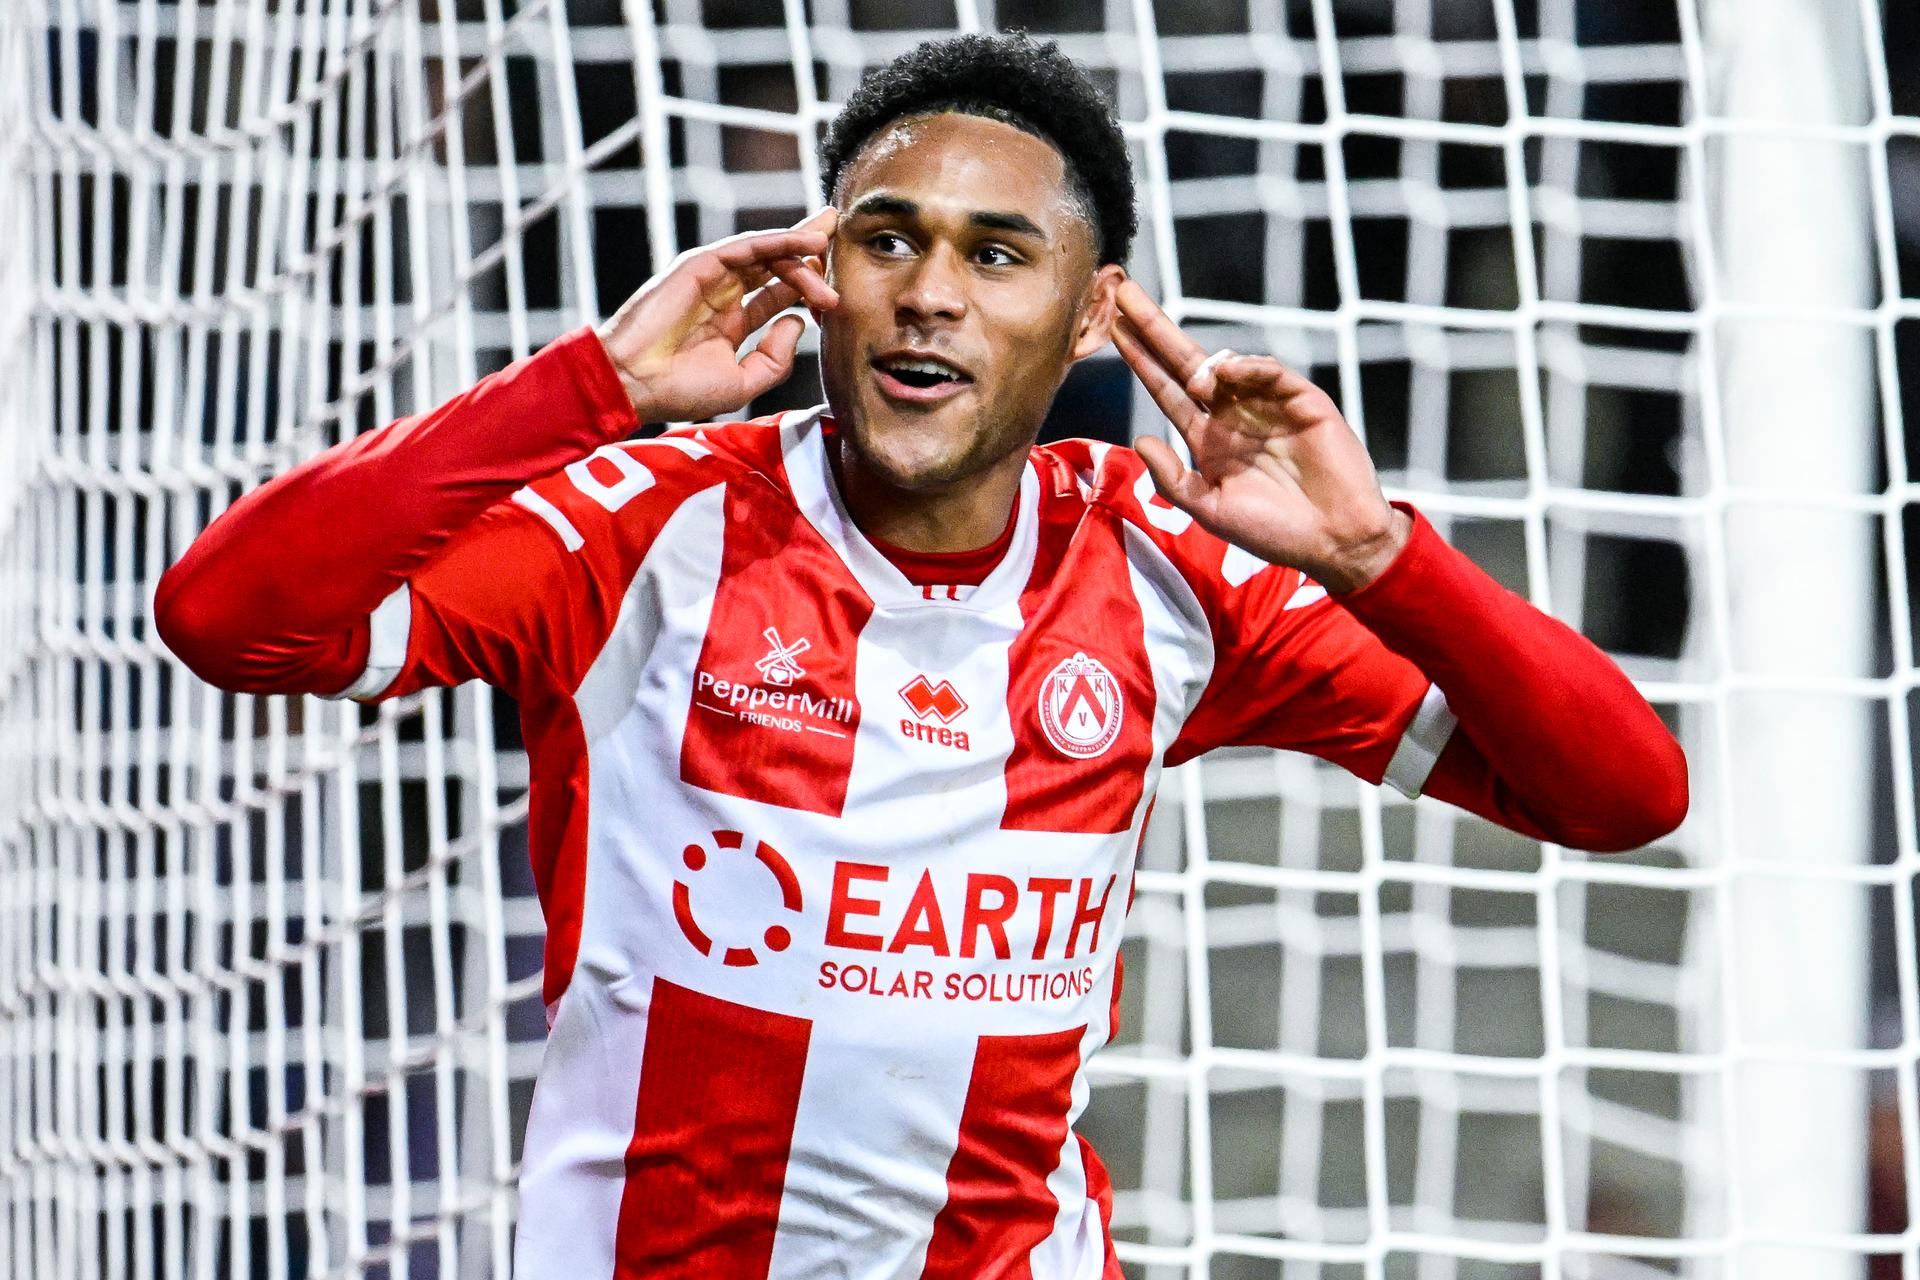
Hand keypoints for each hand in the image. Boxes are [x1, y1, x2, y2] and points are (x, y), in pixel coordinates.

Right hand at [596, 208, 839, 422]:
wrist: (634, 383)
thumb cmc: (679, 390)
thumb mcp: (742, 383)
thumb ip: (774, 358)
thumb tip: (798, 322)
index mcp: (732, 321)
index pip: (778, 293)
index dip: (809, 284)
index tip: (838, 283)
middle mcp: (724, 294)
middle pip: (776, 262)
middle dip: (809, 247)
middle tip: (842, 235)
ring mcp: (712, 277)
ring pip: (766, 252)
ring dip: (801, 246)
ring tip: (831, 241)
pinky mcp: (700, 265)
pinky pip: (748, 247)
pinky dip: (780, 240)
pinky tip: (809, 241)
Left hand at [1112, 279, 1408, 593]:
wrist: (1334, 540)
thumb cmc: (1273, 531)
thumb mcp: (1211, 510)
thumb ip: (1174, 479)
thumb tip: (1141, 439)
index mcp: (1208, 438)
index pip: (1165, 389)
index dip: (1141, 359)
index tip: (1113, 327)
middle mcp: (1233, 414)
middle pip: (1185, 360)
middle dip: (1155, 326)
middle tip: (1123, 290)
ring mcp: (1267, 404)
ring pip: (1227, 364)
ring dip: (1203, 363)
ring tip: (1195, 381)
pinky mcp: (1303, 401)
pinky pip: (1271, 373)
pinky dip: (1249, 366)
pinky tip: (1229, 372)